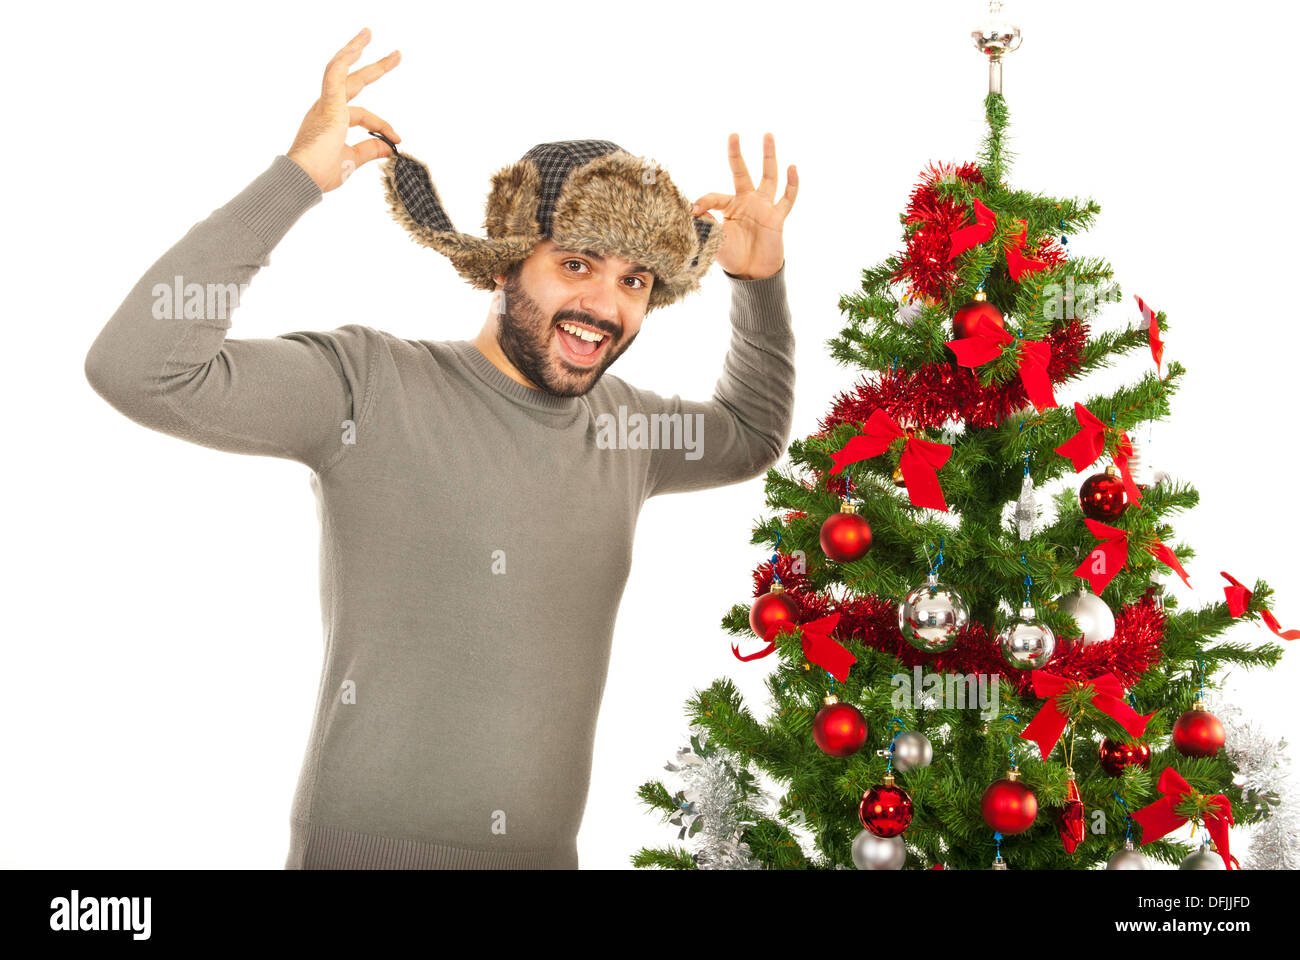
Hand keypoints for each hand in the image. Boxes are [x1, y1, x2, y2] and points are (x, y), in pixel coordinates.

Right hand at [286, 27, 401, 192]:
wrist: (303, 179)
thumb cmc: (320, 174)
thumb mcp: (351, 161)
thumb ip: (370, 150)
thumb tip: (391, 147)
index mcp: (332, 120)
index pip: (365, 116)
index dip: (384, 126)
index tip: (398, 139)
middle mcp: (326, 108)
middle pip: (354, 81)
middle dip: (376, 67)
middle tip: (396, 55)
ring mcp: (325, 104)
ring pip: (340, 70)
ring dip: (355, 50)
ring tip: (368, 33)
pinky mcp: (327, 105)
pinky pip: (334, 75)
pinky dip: (345, 61)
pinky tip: (356, 48)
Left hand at [691, 133, 796, 280]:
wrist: (752, 274)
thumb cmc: (733, 257)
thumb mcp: (715, 241)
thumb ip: (706, 226)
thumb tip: (691, 212)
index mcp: (728, 207)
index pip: (714, 197)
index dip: (703, 202)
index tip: (692, 211)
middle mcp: (746, 202)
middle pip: (741, 172)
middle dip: (736, 154)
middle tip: (733, 134)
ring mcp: (763, 207)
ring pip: (768, 177)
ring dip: (768, 156)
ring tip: (767, 135)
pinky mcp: (777, 217)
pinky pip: (787, 199)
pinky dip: (792, 184)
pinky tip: (792, 168)